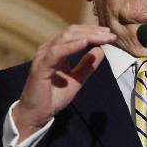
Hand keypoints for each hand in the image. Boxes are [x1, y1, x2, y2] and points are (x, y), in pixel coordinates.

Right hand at [13, 25, 115, 140]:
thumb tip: (100, 51)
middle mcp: (48, 50)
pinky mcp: (40, 67)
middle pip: (71, 33)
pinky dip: (72, 47)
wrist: (37, 114)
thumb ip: (86, 66)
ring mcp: (43, 57)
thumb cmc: (52, 97)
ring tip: (102, 38)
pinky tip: (85, 44)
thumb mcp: (76, 80)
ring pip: (64, 39)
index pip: (74, 34)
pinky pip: (57, 53)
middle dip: (92, 32)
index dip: (92, 32)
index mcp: (55, 51)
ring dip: (85, 37)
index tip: (109, 34)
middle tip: (110, 35)